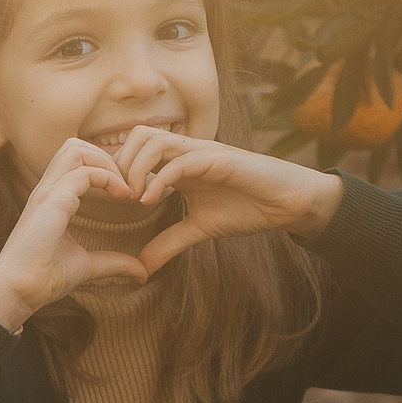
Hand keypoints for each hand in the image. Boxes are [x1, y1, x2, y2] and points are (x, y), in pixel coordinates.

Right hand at [0, 139, 149, 331]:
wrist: (18, 291)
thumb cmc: (43, 279)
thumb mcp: (86, 266)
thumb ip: (113, 262)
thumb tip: (142, 272)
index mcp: (51, 200)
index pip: (74, 162)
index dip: (103, 168)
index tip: (125, 192)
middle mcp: (47, 190)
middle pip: (73, 145)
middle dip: (104, 156)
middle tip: (126, 182)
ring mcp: (47, 192)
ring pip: (75, 148)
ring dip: (105, 161)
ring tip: (123, 186)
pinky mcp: (53, 201)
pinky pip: (84, 172)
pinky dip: (109, 178)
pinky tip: (123, 196)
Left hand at [111, 129, 344, 276]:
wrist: (288, 203)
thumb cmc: (247, 208)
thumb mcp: (199, 229)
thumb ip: (169, 243)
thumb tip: (141, 267)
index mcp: (180, 162)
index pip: (136, 149)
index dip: (119, 170)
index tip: (113, 200)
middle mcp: (188, 151)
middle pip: (139, 135)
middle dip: (121, 163)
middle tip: (119, 196)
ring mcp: (204, 152)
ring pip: (156, 140)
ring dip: (137, 167)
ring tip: (134, 198)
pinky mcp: (221, 159)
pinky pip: (183, 161)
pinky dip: (160, 179)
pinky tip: (151, 201)